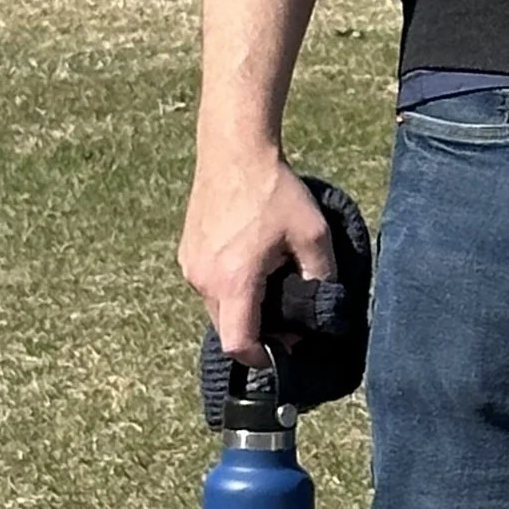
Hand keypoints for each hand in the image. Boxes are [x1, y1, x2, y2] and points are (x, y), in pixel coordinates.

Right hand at [179, 147, 335, 362]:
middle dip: (256, 331)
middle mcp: (204, 280)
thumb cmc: (274, 190)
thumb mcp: (313, 235)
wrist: (234, 150)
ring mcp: (190, 266)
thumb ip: (321, 277)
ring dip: (242, 307)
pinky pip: (208, 286)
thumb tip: (322, 306)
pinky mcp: (186, 253)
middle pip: (228, 329)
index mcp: (234, 281)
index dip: (262, 358)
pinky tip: (251, 263)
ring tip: (270, 281)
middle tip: (288, 314)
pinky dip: (229, 287)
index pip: (238, 344)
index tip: (283, 351)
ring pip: (216, 308)